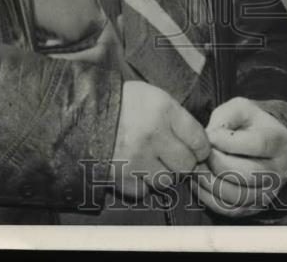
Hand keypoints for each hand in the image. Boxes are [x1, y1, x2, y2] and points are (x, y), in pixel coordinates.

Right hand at [111, 81, 210, 199]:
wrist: (84, 111)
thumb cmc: (124, 103)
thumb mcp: (155, 97)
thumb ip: (177, 118)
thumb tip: (199, 144)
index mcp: (164, 110)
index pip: (198, 140)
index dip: (201, 148)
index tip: (198, 150)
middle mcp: (152, 135)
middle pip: (186, 164)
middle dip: (183, 162)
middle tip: (174, 155)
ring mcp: (135, 158)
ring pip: (166, 180)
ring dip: (163, 173)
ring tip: (153, 160)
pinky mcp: (119, 176)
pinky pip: (143, 190)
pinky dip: (142, 183)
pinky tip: (136, 168)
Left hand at [191, 97, 286, 218]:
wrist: (259, 145)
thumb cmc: (247, 124)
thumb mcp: (240, 109)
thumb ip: (225, 117)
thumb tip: (209, 139)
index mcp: (281, 141)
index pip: (258, 144)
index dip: (229, 141)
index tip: (209, 136)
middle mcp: (280, 171)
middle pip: (246, 174)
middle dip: (216, 164)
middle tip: (198, 155)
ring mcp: (268, 193)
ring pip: (236, 195)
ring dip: (209, 182)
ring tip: (195, 168)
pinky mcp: (252, 208)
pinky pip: (228, 209)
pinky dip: (208, 197)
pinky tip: (198, 182)